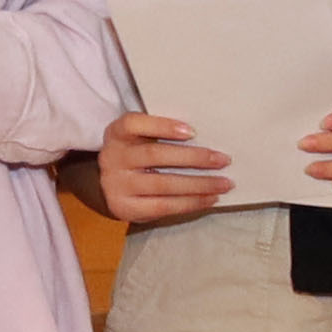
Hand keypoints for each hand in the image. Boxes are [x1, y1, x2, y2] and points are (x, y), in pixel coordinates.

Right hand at [91, 112, 230, 224]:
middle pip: (155, 154)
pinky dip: (191, 203)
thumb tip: (207, 138)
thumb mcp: (139, 138)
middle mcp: (113, 157)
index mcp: (117, 133)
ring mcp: (116, 185)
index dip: (163, 126)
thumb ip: (160, 133)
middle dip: (193, 158)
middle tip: (223, 160)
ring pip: (163, 184)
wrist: (107, 187)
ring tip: (224, 183)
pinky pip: (163, 206)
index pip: (134, 123)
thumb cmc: (135, 155)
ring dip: (199, 184)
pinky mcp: (125, 208)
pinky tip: (209, 198)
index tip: (192, 131)